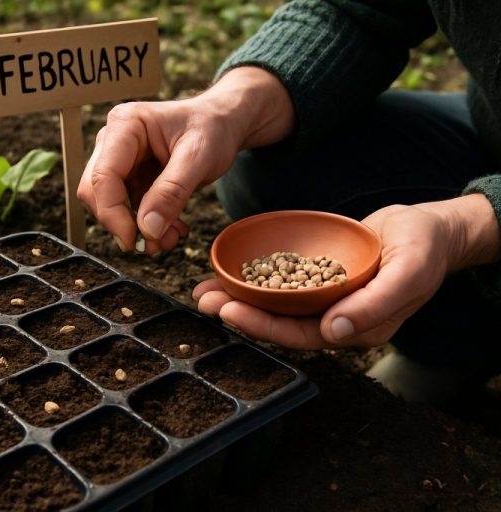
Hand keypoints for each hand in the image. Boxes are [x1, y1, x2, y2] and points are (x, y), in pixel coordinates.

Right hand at [77, 66, 294, 253]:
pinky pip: (127, 210)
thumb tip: (146, 229)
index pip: (102, 176)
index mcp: (125, 125)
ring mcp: (118, 160)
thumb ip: (172, 192)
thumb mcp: (199, 158)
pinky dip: (146, 226)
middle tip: (153, 245)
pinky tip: (172, 229)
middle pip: (96, 192)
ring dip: (136, 229)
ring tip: (171, 237)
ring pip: (109, 205)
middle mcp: (113, 141)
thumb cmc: (211, 129)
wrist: (221, 124)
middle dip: (122, 224)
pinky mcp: (128, 178)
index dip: (113, 213)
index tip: (135, 240)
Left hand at [193, 194, 500, 348]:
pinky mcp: (316, 276)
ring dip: (239, 297)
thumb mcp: (408, 274)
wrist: (427, 229)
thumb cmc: (424, 252)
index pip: (300, 334)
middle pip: (278, 321)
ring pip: (274, 302)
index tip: (230, 312)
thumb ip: (374, 306)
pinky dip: (253, 276)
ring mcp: (323, 297)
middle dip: (239, 313)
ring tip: (204, 289)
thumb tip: (333, 330)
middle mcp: (332, 317)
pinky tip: (228, 270)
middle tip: (204, 301)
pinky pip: (280, 279)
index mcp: (353, 328)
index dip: (263, 326)